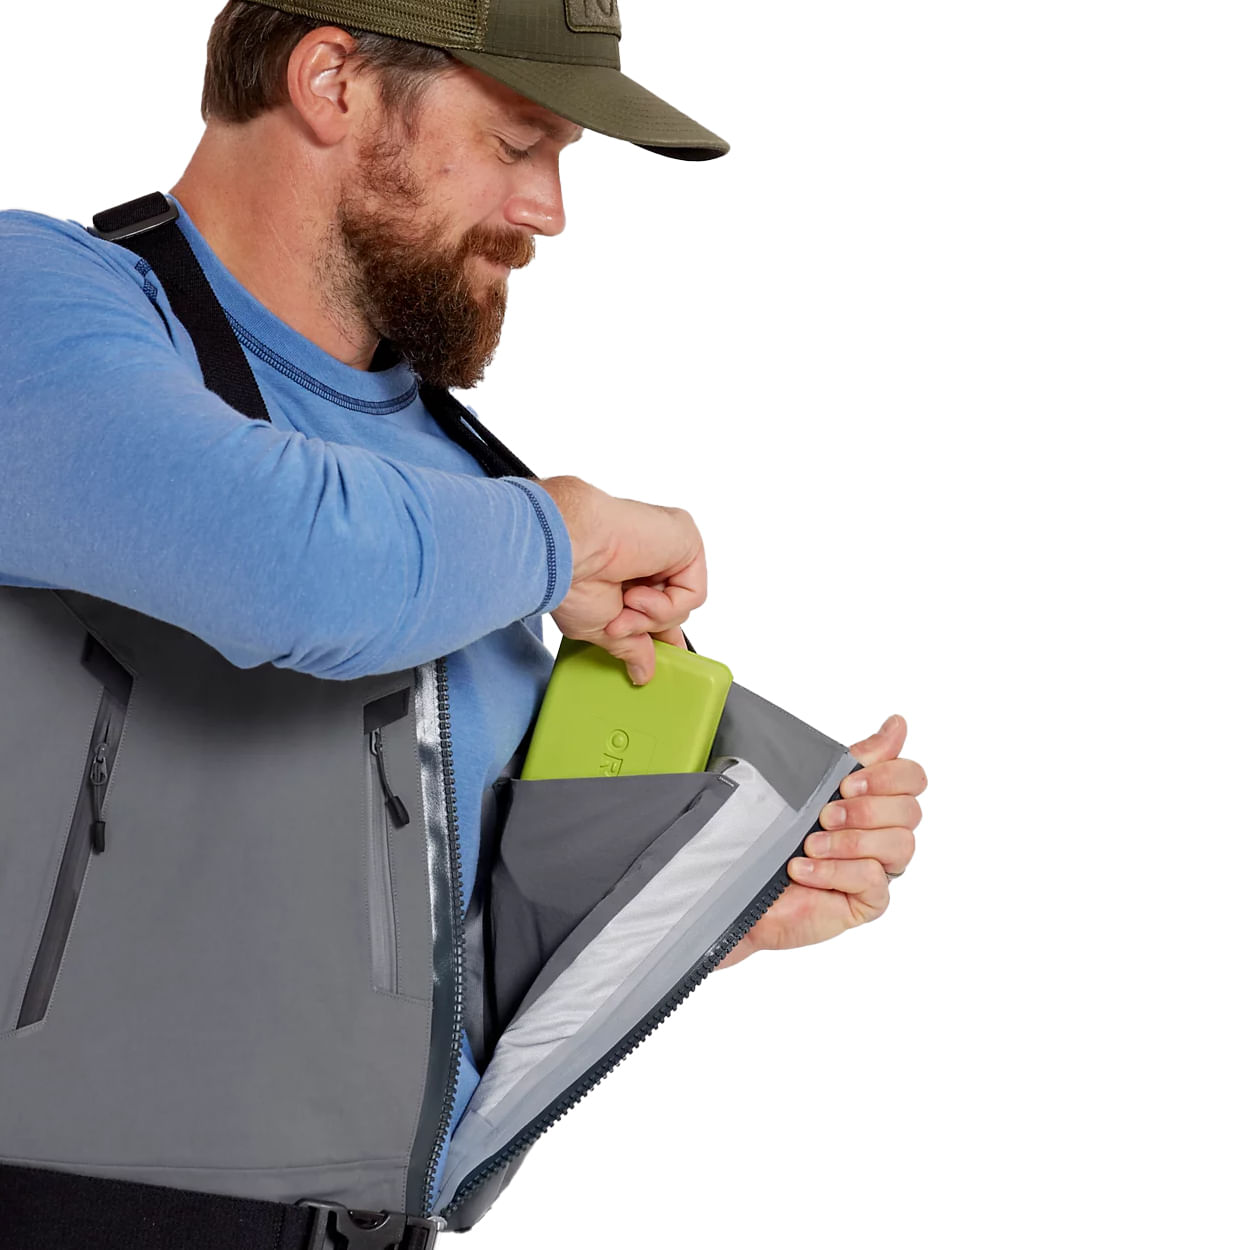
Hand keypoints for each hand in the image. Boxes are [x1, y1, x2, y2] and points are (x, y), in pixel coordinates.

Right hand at [537, 475, 705, 683]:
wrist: (565, 549)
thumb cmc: (567, 578)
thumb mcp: (599, 626)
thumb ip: (630, 647)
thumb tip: (642, 672)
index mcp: (626, 570)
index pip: (657, 605)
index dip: (658, 631)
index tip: (659, 655)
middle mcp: (648, 555)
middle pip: (671, 608)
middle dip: (646, 627)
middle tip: (618, 625)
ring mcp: (668, 546)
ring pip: (683, 605)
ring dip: (652, 617)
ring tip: (624, 605)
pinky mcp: (685, 537)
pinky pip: (694, 593)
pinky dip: (667, 606)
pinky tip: (637, 595)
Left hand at [715, 714, 924, 969]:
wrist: (741, 883)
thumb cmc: (774, 832)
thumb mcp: (812, 786)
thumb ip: (859, 757)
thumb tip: (898, 723)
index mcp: (876, 799)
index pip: (912, 778)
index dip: (887, 776)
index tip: (847, 782)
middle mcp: (884, 832)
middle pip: (910, 811)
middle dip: (865, 810)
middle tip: (824, 814)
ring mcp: (879, 867)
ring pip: (900, 846)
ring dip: (850, 841)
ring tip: (809, 845)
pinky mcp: (868, 901)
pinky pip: (874, 881)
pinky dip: (835, 871)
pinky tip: (804, 870)